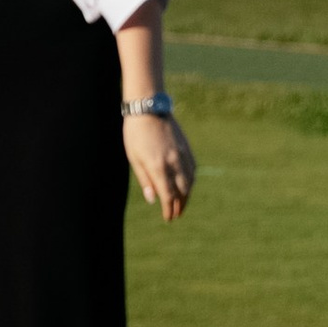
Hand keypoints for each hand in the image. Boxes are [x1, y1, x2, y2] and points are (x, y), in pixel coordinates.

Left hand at [125, 107, 194, 221]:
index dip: (169, 210)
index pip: (168, 196)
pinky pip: (193, 169)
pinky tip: (187, 185)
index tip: (168, 218)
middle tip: (176, 214)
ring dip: (187, 195)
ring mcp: (182, 155)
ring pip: (190, 182)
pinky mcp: (186, 148)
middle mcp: (173, 163)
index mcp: (158, 167)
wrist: (148, 109)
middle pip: (183, 192)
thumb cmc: (135, 134)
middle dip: (180, 206)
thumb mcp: (134, 158)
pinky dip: (191, 181)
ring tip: (182, 203)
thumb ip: (145, 180)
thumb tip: (152, 200)